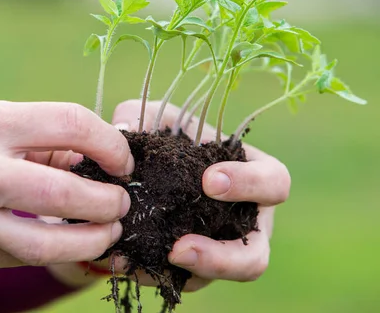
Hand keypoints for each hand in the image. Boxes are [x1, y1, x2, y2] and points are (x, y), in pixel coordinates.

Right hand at [0, 101, 133, 270]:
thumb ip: (35, 138)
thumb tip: (93, 159)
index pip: (71, 123)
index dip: (110, 143)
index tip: (122, 160)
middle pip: (67, 192)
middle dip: (110, 203)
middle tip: (122, 204)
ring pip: (49, 244)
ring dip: (93, 241)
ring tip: (108, 233)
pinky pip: (22, 257)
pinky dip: (56, 252)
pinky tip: (69, 244)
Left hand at [102, 99, 289, 290]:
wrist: (138, 176)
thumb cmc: (163, 139)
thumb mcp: (151, 119)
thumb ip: (139, 115)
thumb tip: (124, 132)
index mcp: (250, 175)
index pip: (274, 182)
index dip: (250, 184)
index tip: (209, 181)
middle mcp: (244, 221)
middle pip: (255, 255)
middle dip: (222, 256)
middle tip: (180, 246)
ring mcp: (220, 250)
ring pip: (217, 282)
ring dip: (189, 276)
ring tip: (154, 262)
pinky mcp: (192, 270)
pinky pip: (182, 282)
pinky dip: (153, 274)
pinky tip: (125, 262)